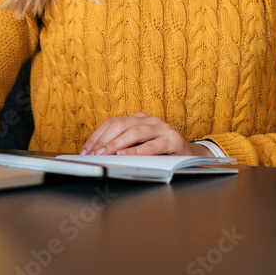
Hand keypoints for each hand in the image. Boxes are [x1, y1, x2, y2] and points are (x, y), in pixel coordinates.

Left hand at [80, 113, 213, 156]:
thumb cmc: (160, 152)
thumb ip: (123, 145)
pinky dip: (137, 150)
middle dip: (104, 140)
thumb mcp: (139, 145)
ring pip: (134, 132)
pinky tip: (126, 155)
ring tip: (106, 154)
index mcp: (138, 119)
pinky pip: (152, 144)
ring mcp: (161, 127)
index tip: (86, 151)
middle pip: (120, 124)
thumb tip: (97, 154)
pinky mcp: (171, 139)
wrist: (189, 156)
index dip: (97, 136)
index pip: (112, 122)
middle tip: (94, 154)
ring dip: (117, 144)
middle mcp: (148, 119)